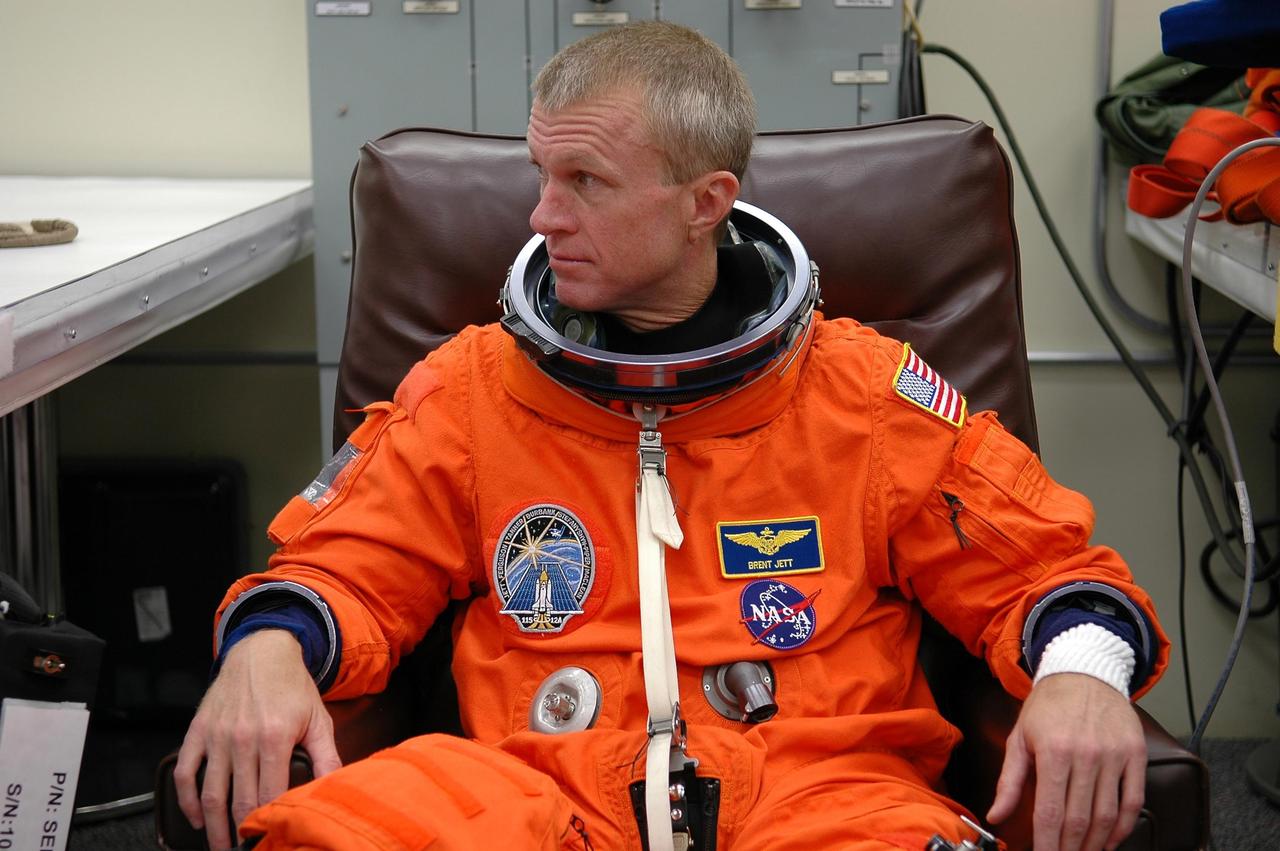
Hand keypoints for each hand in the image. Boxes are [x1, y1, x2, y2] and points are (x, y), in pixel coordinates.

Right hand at [173, 629, 342, 849]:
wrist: (262, 651)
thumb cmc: (292, 687)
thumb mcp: (318, 719)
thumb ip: (327, 756)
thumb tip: (334, 788)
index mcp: (275, 737)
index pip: (270, 794)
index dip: (270, 822)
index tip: (271, 840)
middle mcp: (242, 738)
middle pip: (238, 801)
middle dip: (241, 833)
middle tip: (244, 850)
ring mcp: (216, 736)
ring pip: (210, 794)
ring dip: (212, 828)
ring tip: (220, 846)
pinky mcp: (198, 731)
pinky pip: (185, 773)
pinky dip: (187, 801)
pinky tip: (196, 819)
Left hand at [987, 673, 1144, 850]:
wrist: (1084, 673)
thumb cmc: (1048, 707)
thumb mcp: (1020, 738)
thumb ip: (1010, 781)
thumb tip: (995, 815)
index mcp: (1053, 751)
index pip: (1050, 812)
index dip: (1047, 843)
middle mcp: (1086, 755)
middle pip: (1079, 819)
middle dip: (1070, 848)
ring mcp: (1114, 755)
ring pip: (1106, 815)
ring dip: (1095, 843)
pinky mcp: (1135, 755)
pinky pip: (1133, 801)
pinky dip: (1123, 827)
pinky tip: (1110, 840)